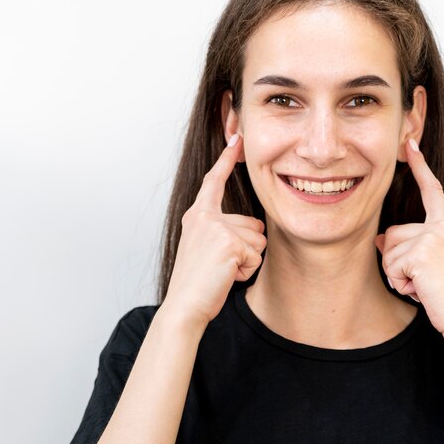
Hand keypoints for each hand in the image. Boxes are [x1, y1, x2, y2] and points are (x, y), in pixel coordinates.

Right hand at [163, 134, 265, 327]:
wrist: (184, 305)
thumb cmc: (197, 282)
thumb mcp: (205, 248)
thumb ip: (222, 231)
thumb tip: (255, 228)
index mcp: (198, 215)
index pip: (214, 182)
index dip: (226, 160)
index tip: (237, 138)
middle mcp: (205, 217)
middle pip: (253, 224)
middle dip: (247, 248)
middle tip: (221, 265)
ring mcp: (217, 229)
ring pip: (258, 241)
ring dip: (248, 261)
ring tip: (223, 270)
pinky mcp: (229, 243)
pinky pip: (256, 256)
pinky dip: (246, 271)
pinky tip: (226, 276)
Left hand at [375, 142, 443, 338]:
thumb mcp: (427, 266)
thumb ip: (407, 247)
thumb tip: (380, 240)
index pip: (431, 191)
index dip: (419, 167)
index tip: (410, 144)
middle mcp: (442, 226)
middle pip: (392, 234)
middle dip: (397, 262)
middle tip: (424, 280)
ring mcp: (433, 237)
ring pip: (389, 252)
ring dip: (399, 275)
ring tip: (425, 286)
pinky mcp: (422, 252)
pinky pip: (391, 267)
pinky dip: (401, 284)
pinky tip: (422, 290)